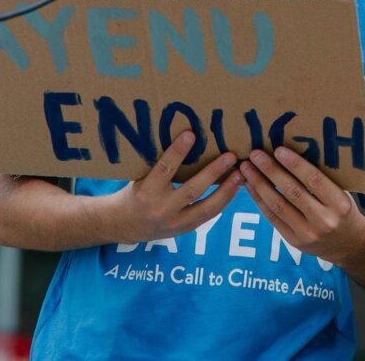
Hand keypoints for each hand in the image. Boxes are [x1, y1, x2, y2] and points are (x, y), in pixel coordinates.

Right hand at [109, 131, 241, 243]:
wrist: (123, 225)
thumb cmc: (134, 192)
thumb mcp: (140, 176)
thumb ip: (159, 164)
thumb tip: (186, 138)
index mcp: (146, 192)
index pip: (164, 169)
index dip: (178, 151)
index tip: (191, 134)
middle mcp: (161, 209)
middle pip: (192, 190)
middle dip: (213, 173)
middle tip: (230, 156)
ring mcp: (175, 223)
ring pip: (206, 208)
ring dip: (226, 190)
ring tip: (240, 174)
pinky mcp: (184, 230)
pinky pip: (208, 216)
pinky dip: (222, 202)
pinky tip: (234, 188)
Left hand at [238, 146, 364, 263]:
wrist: (349, 245)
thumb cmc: (344, 210)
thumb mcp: (342, 193)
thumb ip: (322, 179)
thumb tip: (291, 153)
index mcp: (339, 204)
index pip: (314, 180)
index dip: (294, 164)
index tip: (278, 149)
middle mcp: (324, 220)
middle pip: (292, 192)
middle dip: (270, 171)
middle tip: (255, 154)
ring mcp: (307, 233)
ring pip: (278, 205)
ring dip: (259, 185)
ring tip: (246, 169)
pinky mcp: (294, 241)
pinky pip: (273, 218)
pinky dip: (260, 200)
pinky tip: (251, 186)